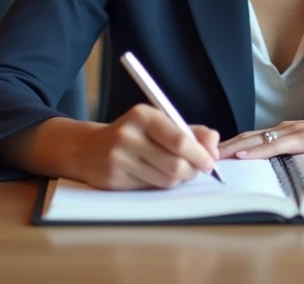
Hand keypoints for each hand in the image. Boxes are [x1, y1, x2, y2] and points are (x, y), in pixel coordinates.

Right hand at [65, 104, 219, 189]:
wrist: (89, 148)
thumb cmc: (134, 135)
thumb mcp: (160, 123)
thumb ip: (191, 131)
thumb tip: (214, 145)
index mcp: (143, 115)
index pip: (179, 140)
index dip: (200, 154)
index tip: (210, 161)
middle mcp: (128, 135)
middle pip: (175, 164)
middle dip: (193, 170)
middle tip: (199, 170)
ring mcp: (118, 159)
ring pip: (166, 180)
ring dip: (180, 179)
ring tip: (178, 172)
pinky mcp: (113, 179)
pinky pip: (151, 189)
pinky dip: (162, 185)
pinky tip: (158, 176)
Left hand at [217, 113, 303, 159]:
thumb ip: (295, 153)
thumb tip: (276, 167)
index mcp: (287, 132)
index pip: (251, 139)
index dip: (230, 147)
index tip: (209, 156)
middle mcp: (287, 129)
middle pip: (247, 138)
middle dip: (223, 147)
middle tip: (198, 155)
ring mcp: (297, 132)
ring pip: (257, 140)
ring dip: (233, 149)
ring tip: (212, 157)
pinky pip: (278, 146)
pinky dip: (258, 151)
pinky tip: (244, 155)